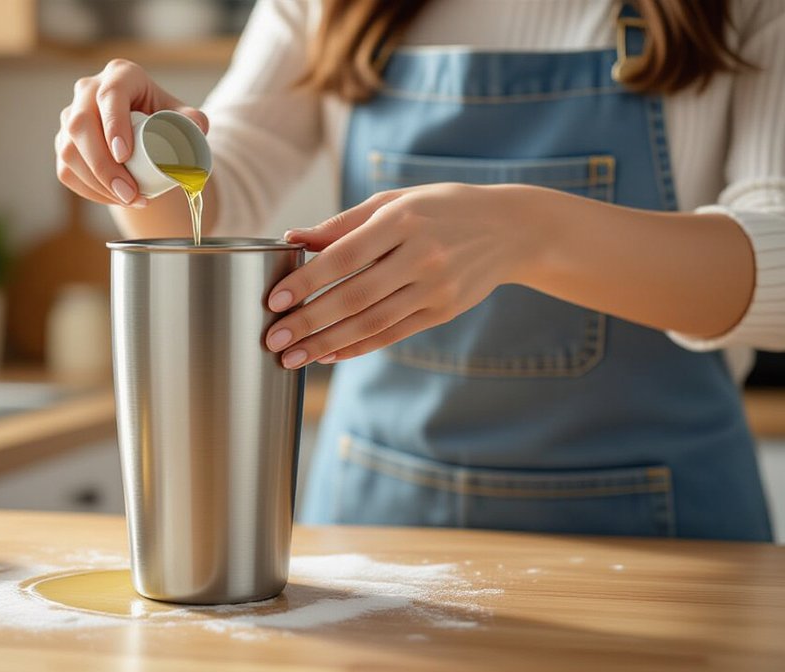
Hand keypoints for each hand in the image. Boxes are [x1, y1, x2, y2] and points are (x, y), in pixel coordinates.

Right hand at [56, 59, 208, 207]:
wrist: (146, 133)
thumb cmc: (164, 119)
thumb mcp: (182, 116)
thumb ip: (194, 120)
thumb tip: (196, 129)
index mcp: (120, 75)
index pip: (109, 95)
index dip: (113, 125)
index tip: (124, 155)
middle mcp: (88, 91)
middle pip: (81, 125)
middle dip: (103, 166)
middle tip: (130, 193)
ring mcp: (71, 117)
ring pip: (69, 151)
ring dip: (97, 183)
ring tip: (129, 200)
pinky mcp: (64, 143)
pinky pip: (67, 171)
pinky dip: (90, 191)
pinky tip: (114, 199)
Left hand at [264, 183, 538, 367]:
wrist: (511, 229)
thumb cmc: (440, 208)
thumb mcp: (395, 201)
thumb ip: (343, 223)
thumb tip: (292, 238)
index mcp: (403, 219)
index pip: (345, 254)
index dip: (308, 279)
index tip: (274, 299)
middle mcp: (422, 255)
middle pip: (355, 295)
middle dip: (309, 321)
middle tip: (273, 339)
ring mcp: (436, 288)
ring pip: (372, 322)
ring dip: (326, 343)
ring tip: (292, 357)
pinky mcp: (443, 312)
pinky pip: (392, 335)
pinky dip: (357, 347)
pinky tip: (327, 354)